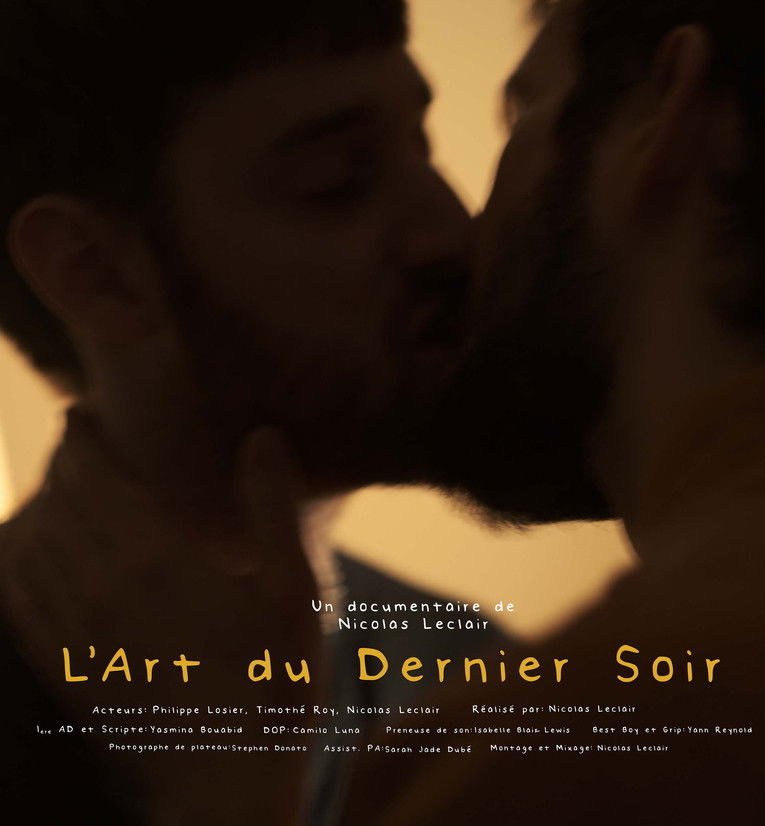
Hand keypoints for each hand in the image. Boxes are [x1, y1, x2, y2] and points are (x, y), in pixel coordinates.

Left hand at [0, 413, 318, 824]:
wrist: (228, 791)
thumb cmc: (274, 687)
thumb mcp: (298, 593)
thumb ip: (275, 509)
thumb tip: (262, 435)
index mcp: (158, 563)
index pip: (96, 481)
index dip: (81, 441)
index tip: (82, 415)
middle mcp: (103, 592)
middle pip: (59, 506)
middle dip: (60, 464)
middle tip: (75, 440)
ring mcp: (79, 636)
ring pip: (34, 547)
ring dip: (38, 505)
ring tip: (57, 485)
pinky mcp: (68, 672)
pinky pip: (21, 603)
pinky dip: (16, 563)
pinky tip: (26, 550)